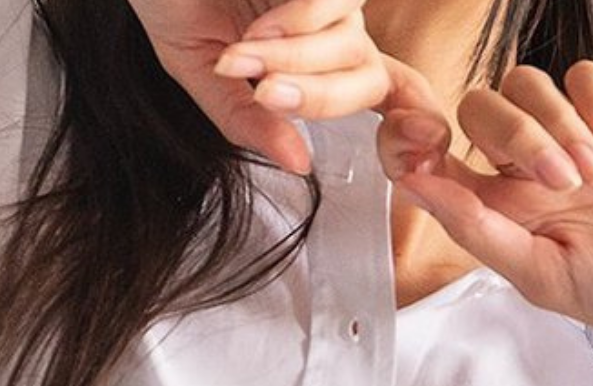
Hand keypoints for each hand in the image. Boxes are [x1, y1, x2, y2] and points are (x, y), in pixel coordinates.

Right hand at [127, 0, 396, 174]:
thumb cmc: (172, 2)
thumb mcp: (202, 73)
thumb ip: (246, 119)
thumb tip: (297, 163)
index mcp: (315, 62)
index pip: (390, 95)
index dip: (417, 123)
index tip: (420, 156)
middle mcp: (334, 28)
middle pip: (369, 81)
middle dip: (318, 98)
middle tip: (263, 92)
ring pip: (350, 44)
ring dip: (292, 60)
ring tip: (239, 54)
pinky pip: (334, 3)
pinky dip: (299, 22)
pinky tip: (260, 28)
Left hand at [376, 62, 592, 385]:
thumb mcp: (545, 279)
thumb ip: (476, 229)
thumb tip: (415, 185)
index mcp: (502, 212)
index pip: (435, 158)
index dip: (415, 140)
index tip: (422, 144)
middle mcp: (531, 171)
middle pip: (479, 108)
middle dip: (512, 136)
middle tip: (560, 183)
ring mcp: (578, 138)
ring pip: (528, 84)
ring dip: (555, 125)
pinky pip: (586, 78)